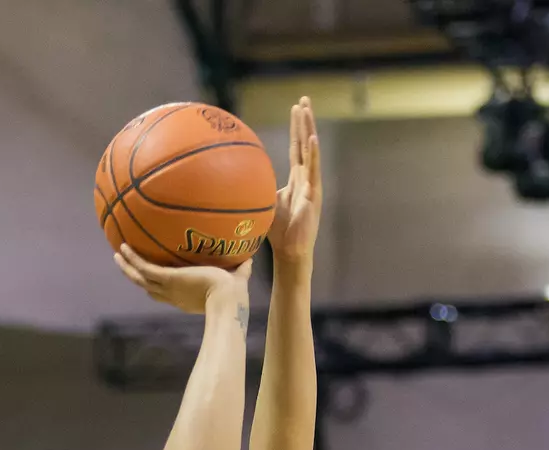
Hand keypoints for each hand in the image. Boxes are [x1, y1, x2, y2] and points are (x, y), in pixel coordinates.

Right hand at [114, 245, 251, 313]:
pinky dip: (133, 259)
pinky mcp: (168, 278)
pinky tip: (123, 248)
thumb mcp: (237, 278)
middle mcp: (173, 295)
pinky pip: (144, 268)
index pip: (166, 293)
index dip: (156, 286)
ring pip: (140, 278)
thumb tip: (250, 258)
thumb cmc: (234, 294)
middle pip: (147, 287)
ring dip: (127, 267)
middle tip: (126, 265)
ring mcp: (168, 287)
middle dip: (135, 277)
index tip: (151, 278)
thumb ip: (242, 269)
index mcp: (185, 298)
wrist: (228, 299)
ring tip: (117, 255)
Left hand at [267, 97, 321, 266]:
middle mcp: (307, 177)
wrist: (290, 252)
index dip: (297, 128)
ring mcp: (312, 185)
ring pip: (311, 152)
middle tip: (304, 98)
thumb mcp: (264, 203)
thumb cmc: (279, 232)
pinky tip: (313, 139)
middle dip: (305, 121)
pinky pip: (313, 171)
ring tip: (307, 111)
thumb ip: (256, 188)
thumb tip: (235, 178)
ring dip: (309, 130)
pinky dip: (313, 155)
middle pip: (305, 143)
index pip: (296, 147)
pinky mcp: (313, 195)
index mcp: (296, 178)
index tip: (295, 107)